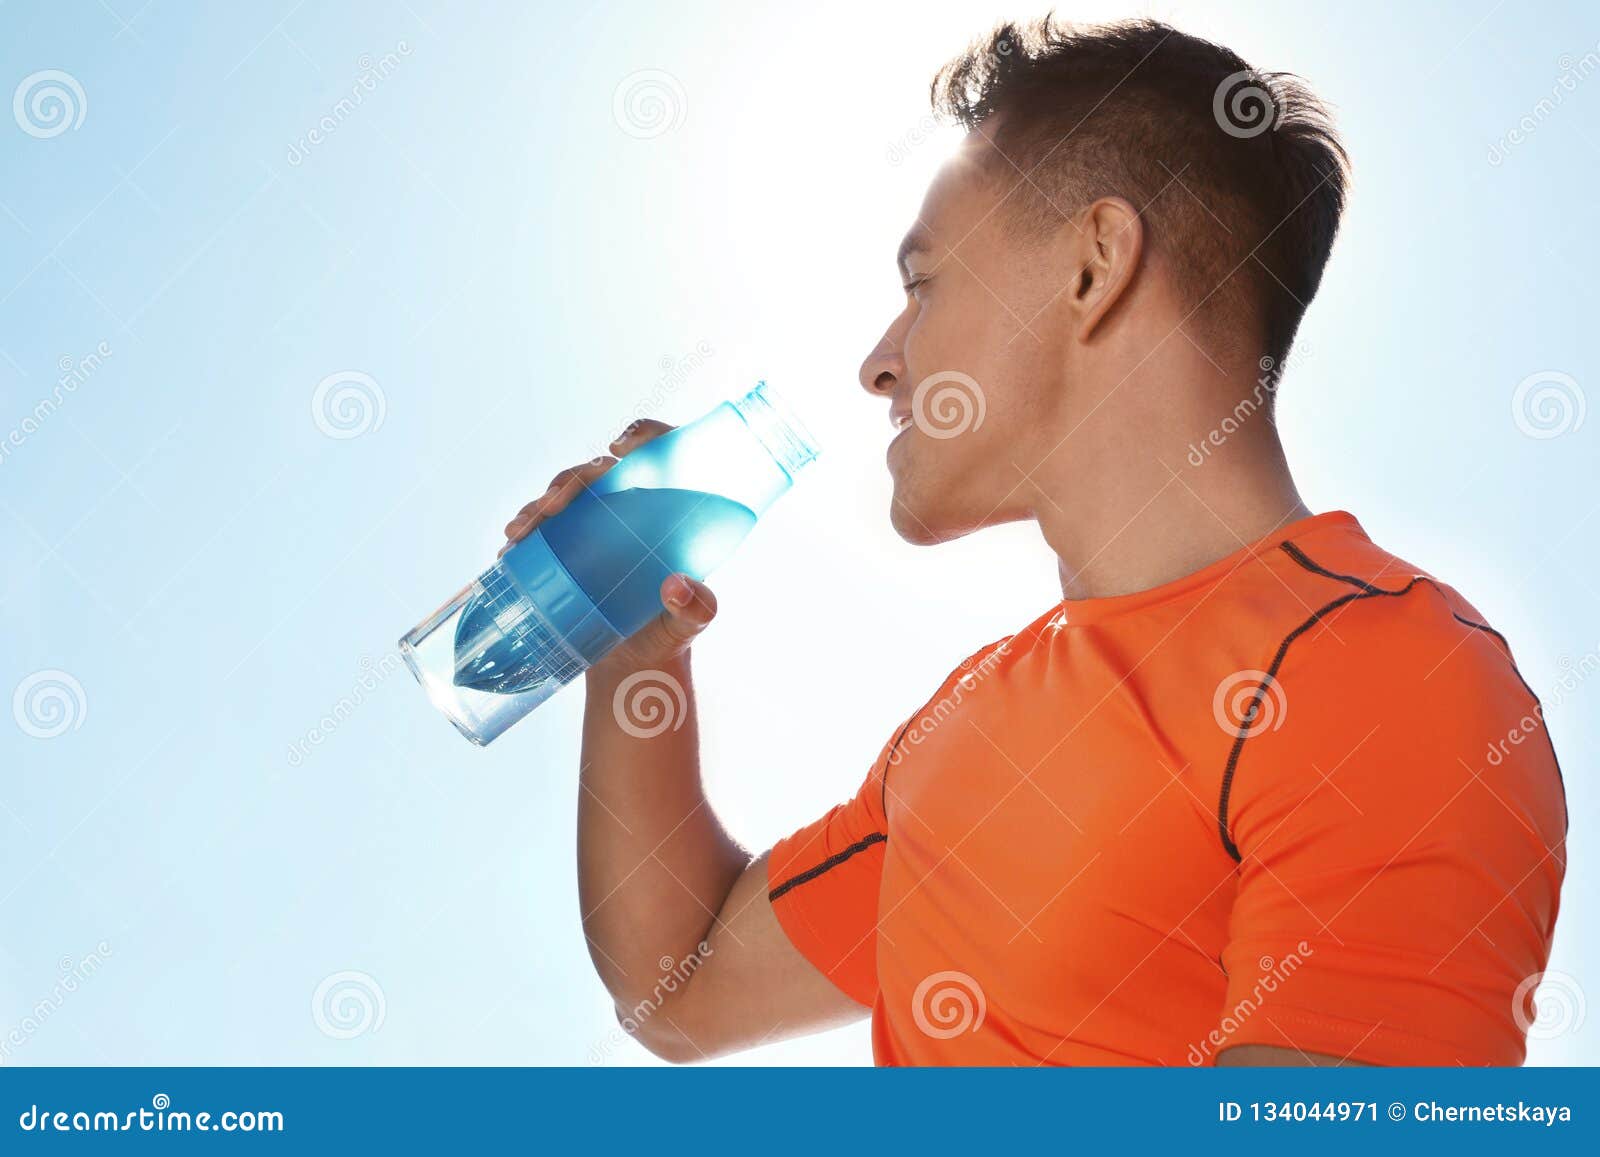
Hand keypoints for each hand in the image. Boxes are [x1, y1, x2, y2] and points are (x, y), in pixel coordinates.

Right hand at [499, 419, 718, 671]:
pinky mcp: (573, 546)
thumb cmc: (669, 635)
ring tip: (520, 530)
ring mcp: (600, 526)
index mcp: (670, 514)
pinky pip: (547, 523)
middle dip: (573, 478)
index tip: (621, 447)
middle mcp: (635, 510)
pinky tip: (511, 546)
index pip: (665, 457)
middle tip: (552, 504)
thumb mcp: (689, 625)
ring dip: (541, 502)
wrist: (633, 666)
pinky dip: (527, 528)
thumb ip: (696, 610)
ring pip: (571, 493)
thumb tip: (676, 588)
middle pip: (605, 472)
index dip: (646, 438)